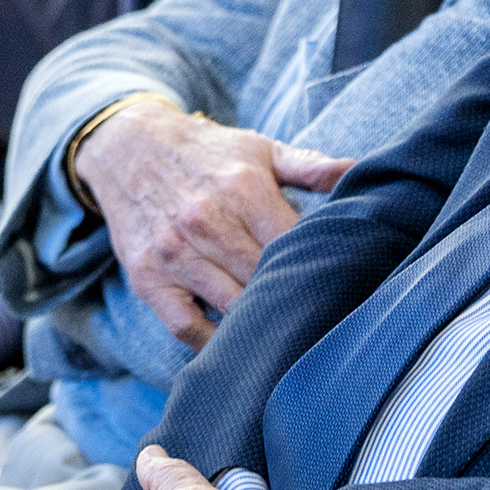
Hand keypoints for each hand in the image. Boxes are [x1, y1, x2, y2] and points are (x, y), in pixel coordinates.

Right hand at [76, 101, 354, 348]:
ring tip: (287, 332)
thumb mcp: (261, 148)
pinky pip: (185, 327)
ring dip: (259, 322)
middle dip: (295, 298)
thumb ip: (312, 166)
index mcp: (244, 189)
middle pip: (266, 280)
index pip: (294, 244)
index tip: (340, 280)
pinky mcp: (148, 278)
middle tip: (321, 315)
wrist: (128, 145)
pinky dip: (212, 344)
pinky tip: (236, 344)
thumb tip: (361, 171)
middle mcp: (207, 222)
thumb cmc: (208, 152)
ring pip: (231, 307)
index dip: (320, 266)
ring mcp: (175, 254)